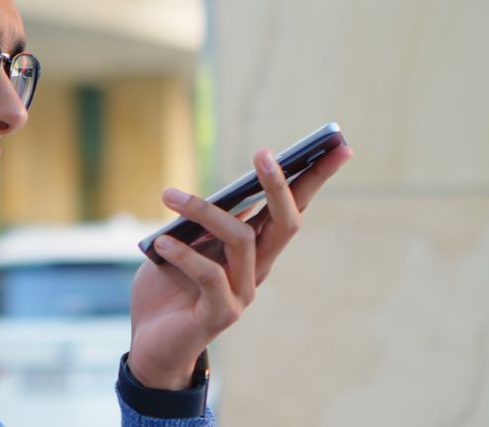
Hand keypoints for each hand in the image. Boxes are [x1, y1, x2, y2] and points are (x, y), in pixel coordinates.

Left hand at [126, 145, 352, 389]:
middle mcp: (257, 269)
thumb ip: (199, 222)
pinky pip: (209, 275)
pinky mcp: (221, 314)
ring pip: (241, 239)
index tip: (338, 144)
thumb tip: (209, 194)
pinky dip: (184, 254)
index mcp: (253, 248)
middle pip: (285, 222)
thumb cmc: (166, 289)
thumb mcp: (181, 243)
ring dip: (204, 211)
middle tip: (263, 153)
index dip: (314, 178)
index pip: (291, 208)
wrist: (150, 344)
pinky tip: (160, 244)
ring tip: (169, 195)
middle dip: (279, 185)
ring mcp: (243, 293)